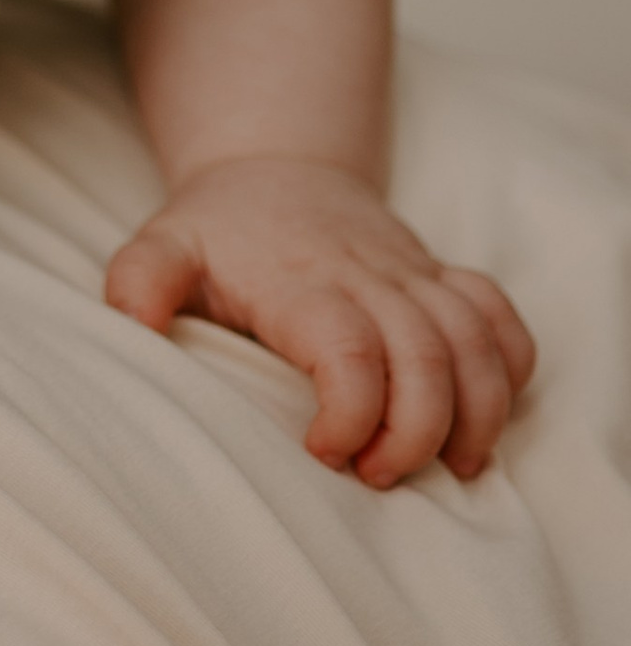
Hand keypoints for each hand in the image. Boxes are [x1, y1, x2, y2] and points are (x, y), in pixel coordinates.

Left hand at [105, 156, 535, 485]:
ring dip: (476, 413)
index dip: (353, 412)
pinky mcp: (442, 280)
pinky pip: (501, 320)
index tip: (323, 454)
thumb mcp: (162, 247)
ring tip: (450, 469)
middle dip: (418, 432)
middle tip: (377, 477)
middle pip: (427, 355)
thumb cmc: (218, 229)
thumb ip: (140, 284)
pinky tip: (484, 418)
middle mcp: (368, 276)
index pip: (350, 348)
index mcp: (299, 280)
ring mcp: (413, 276)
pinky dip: (509, 369)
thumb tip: (135, 331)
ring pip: (476, 342)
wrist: (274, 168)